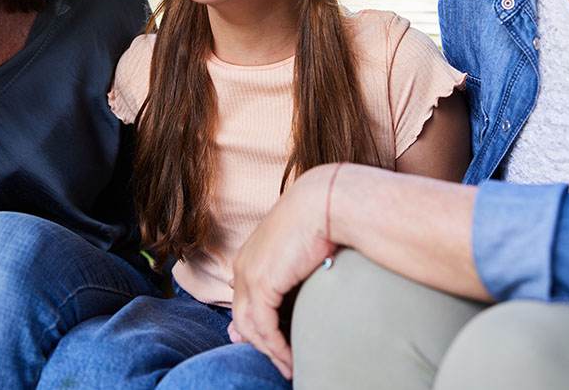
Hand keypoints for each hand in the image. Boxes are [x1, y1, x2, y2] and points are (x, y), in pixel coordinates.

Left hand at [229, 163, 339, 379]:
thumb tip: (285, 295)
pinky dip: (276, 347)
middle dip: (260, 344)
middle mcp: (243, 265)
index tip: (269, 345)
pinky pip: (263, 327)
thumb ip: (290, 272)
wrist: (325, 201)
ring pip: (250, 326)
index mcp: (250, 256)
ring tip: (289, 367)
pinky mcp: (261, 283)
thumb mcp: (300, 249)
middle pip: (243, 317)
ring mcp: (248, 274)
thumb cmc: (322, 219)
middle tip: (281, 363)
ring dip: (271, 351)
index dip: (254, 326)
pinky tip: (291, 359)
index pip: (245, 300)